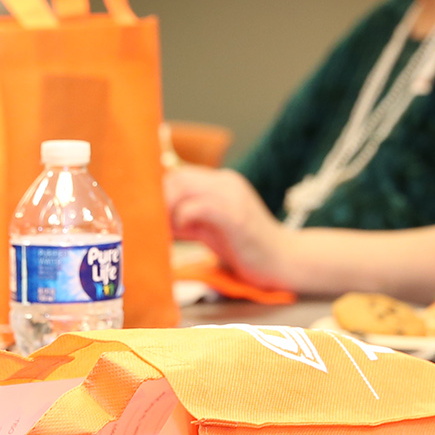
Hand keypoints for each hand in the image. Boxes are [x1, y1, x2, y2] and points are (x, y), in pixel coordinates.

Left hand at [163, 168, 291, 291]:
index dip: (158, 194)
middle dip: (158, 202)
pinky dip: (182, 219)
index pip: (178, 174)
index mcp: (221, 182)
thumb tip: (151, 220)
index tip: (149, 217)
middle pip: (176, 177)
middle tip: (154, 228)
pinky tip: (183, 234)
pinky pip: (197, 207)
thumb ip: (186, 218)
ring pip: (182, 187)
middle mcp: (226, 182)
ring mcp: (232, 197)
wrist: (285, 261)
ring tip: (167, 233)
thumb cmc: (245, 248)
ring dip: (166, 211)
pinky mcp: (236, 217)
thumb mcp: (211, 228)